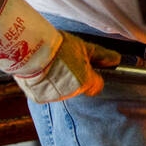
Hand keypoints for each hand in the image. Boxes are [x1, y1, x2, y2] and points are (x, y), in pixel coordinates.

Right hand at [0, 0, 119, 102]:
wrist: (28, 48)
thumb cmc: (58, 46)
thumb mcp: (84, 47)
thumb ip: (102, 56)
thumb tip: (117, 60)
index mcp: (85, 82)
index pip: (96, 87)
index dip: (93, 78)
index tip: (87, 69)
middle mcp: (71, 93)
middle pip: (78, 88)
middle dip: (74, 78)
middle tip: (65, 64)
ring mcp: (54, 97)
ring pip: (62, 92)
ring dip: (59, 83)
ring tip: (51, 67)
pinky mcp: (39, 98)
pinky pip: (46, 94)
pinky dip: (45, 86)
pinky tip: (42, 73)